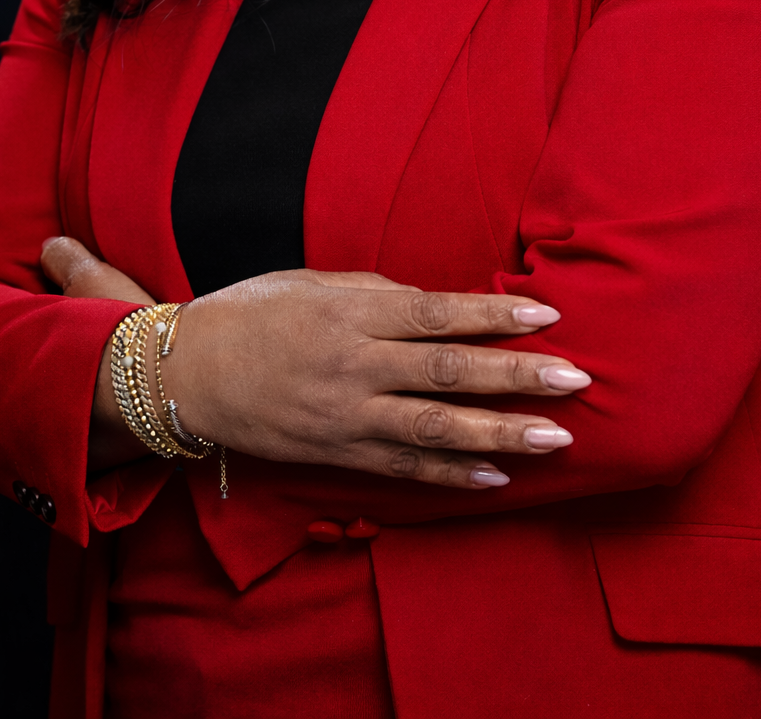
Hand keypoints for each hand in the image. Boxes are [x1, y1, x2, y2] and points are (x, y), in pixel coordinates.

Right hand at [41, 237, 591, 486]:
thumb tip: (433, 300)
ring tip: (556, 437)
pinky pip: (402, 470)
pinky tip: (497, 477)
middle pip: (447, 372)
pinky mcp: (337, 454)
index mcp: (350, 314)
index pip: (437, 314)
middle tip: (576, 379)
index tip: (548, 318)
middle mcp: (354, 366)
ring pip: (435, 429)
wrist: (184, 375)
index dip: (493, 317)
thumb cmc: (250, 314)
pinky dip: (451, 477)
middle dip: (515, 376)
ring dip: (500, 432)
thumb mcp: (310, 284)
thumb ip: (374, 292)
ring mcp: (346, 416)